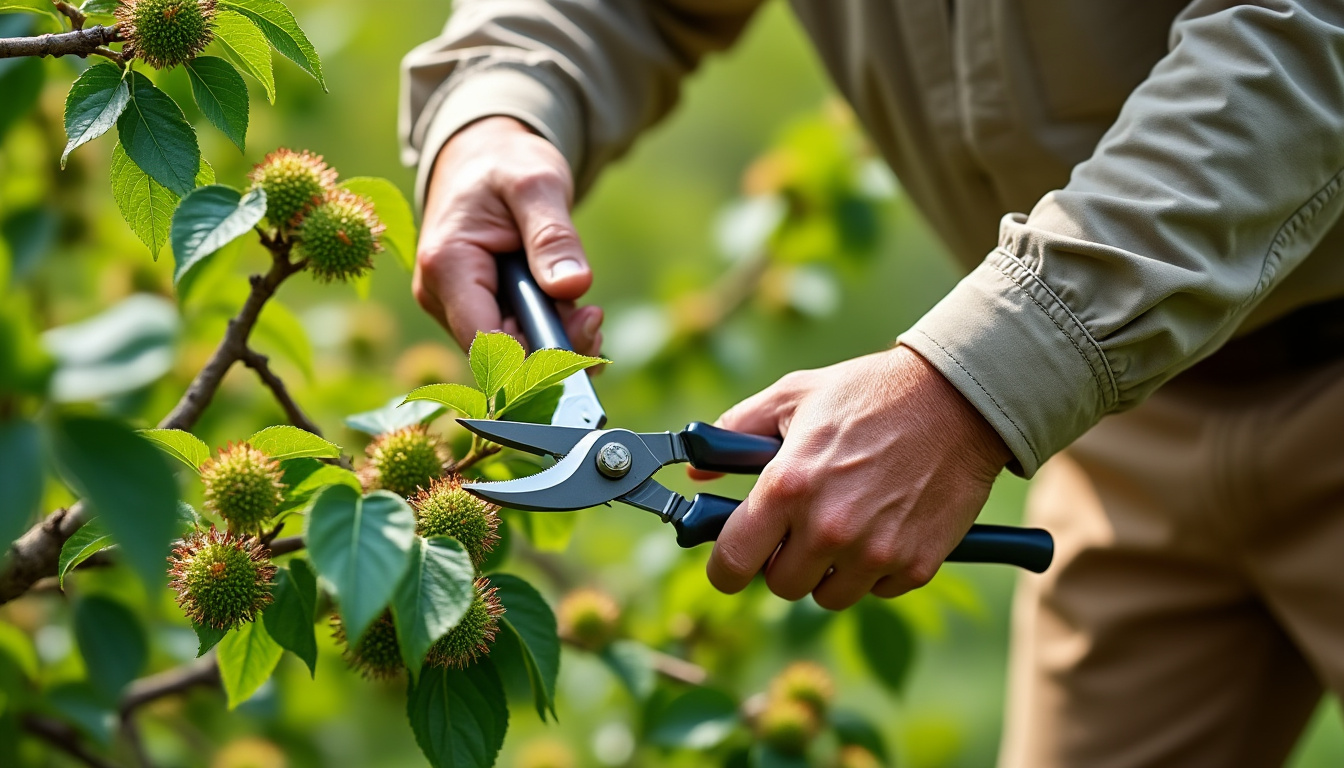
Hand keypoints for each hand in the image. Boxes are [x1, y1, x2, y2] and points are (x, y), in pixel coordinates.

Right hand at [414, 116, 602, 354]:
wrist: (484, 156)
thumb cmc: (505, 162)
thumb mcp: (536, 183)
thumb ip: (552, 235)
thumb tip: (573, 287)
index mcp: (447, 265)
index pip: (485, 342)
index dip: (533, 359)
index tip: (583, 346)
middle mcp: (441, 296)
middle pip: (501, 355)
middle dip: (554, 348)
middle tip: (594, 316)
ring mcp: (455, 307)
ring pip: (511, 354)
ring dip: (556, 342)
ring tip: (587, 310)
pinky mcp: (475, 311)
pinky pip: (514, 342)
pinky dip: (550, 336)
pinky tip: (575, 316)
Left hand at [700, 345, 1011, 609]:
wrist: (958, 400)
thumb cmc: (868, 393)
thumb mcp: (793, 396)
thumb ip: (736, 433)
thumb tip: (699, 468)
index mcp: (787, 488)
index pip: (731, 563)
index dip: (725, 565)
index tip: (733, 558)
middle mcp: (827, 528)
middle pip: (780, 585)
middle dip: (784, 559)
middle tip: (801, 525)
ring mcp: (874, 552)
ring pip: (828, 595)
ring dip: (829, 569)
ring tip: (846, 522)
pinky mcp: (915, 565)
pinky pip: (877, 589)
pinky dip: (876, 568)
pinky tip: (884, 524)